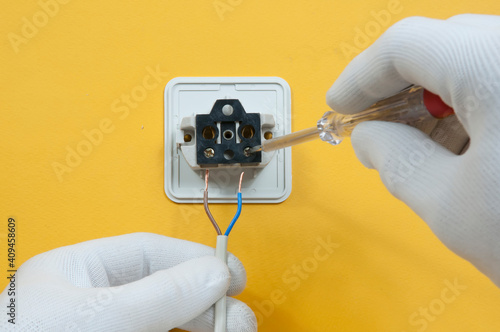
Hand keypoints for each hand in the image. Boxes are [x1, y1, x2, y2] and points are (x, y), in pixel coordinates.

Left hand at [0, 233, 256, 330]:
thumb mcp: (97, 317)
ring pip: (165, 319)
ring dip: (201, 322)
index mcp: (75, 272)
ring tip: (232, 329)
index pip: (147, 252)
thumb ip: (157, 295)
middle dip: (204, 297)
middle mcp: (91, 302)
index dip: (193, 258)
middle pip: (163, 287)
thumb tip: (213, 273)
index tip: (229, 272)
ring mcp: (105, 328)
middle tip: (238, 313)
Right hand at [327, 14, 499, 286]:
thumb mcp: (449, 206)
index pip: (406, 44)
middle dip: (399, 87)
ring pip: (478, 60)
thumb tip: (366, 135)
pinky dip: (476, 106)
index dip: (361, 75)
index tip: (340, 106)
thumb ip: (391, 158)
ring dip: (437, 99)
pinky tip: (470, 147)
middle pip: (444, 45)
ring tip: (423, 148)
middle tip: (375, 128)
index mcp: (498, 69)